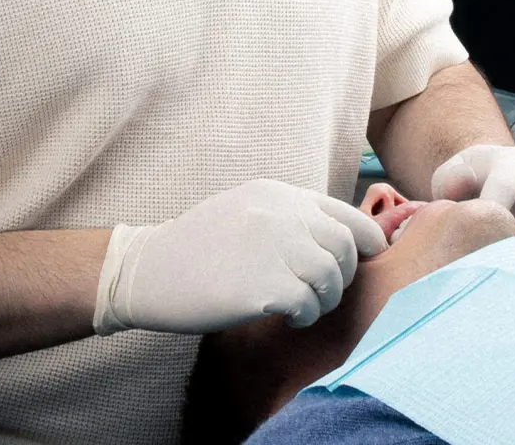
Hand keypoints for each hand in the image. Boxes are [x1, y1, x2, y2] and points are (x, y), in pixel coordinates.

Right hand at [94, 179, 386, 334]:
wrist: (148, 269)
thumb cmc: (198, 247)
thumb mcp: (247, 211)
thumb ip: (290, 217)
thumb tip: (342, 240)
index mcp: (280, 194)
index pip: (348, 216)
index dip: (366, 243)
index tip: (365, 263)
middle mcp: (282, 214)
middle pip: (346, 248)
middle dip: (343, 277)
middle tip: (321, 293)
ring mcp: (274, 247)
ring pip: (332, 278)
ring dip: (323, 301)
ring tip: (302, 308)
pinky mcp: (264, 285)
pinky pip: (309, 305)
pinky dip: (304, 316)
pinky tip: (286, 318)